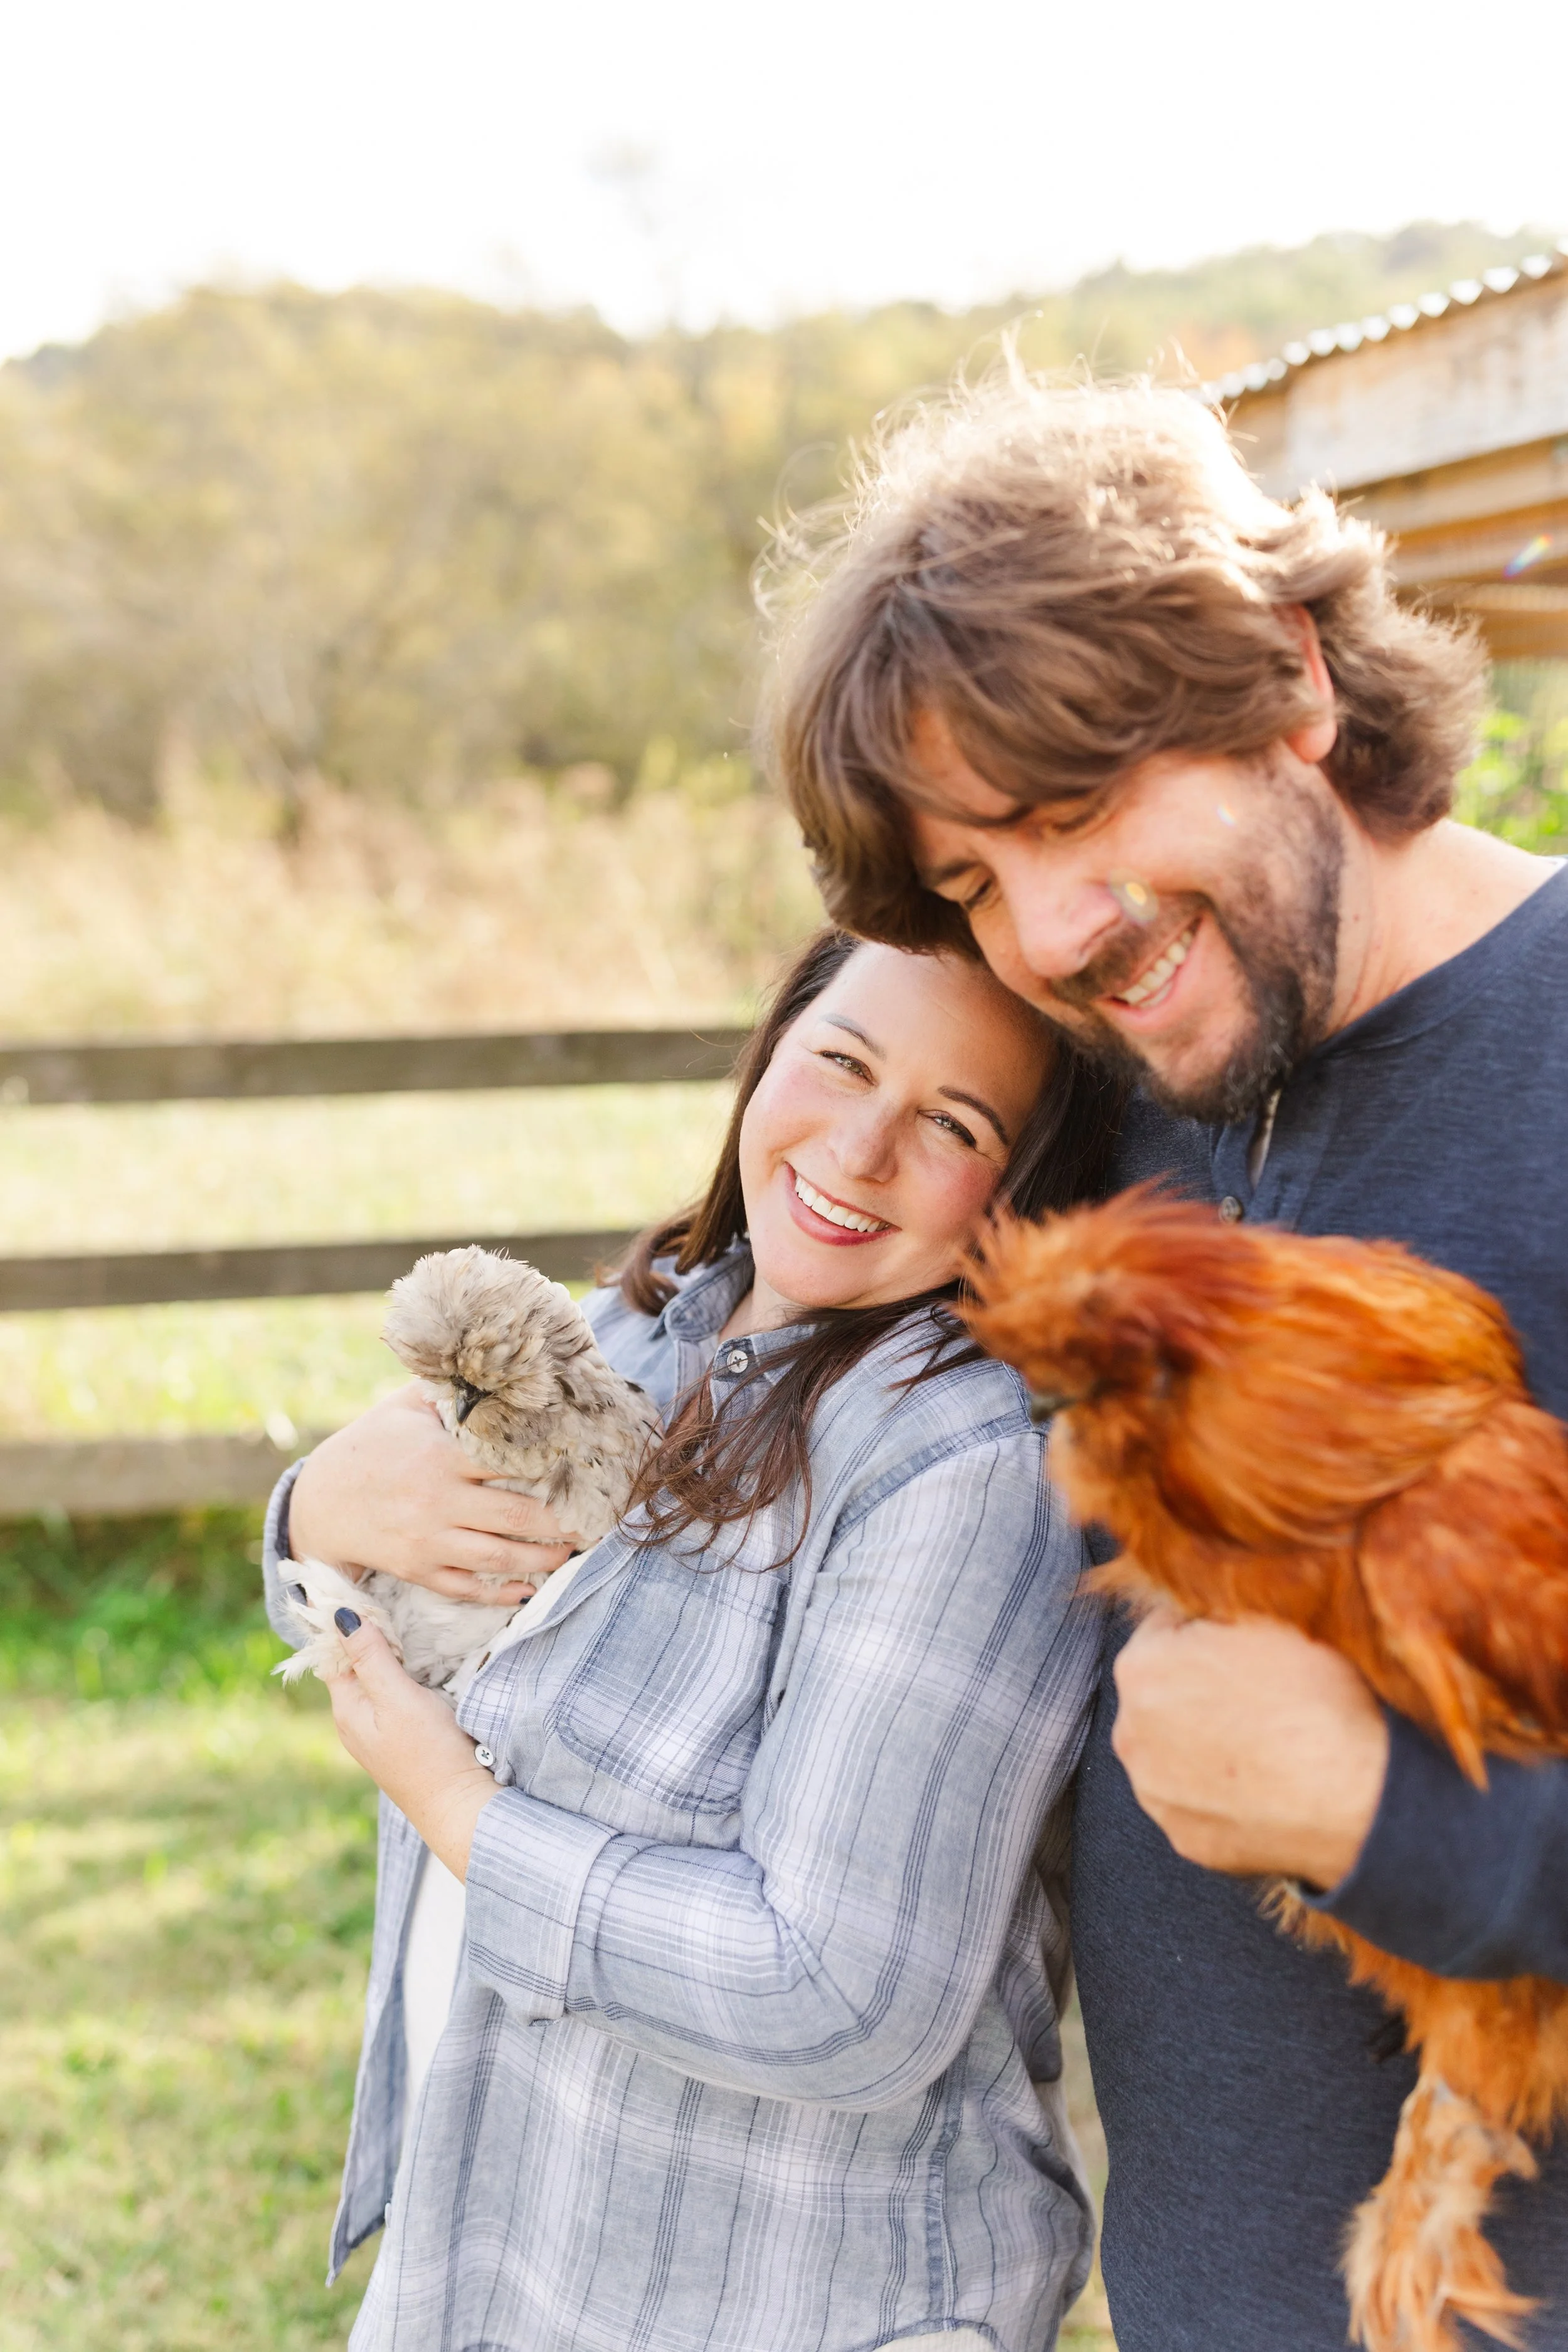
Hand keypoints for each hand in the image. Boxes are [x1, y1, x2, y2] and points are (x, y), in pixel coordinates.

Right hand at [288, 1383, 577, 1602]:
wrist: (320, 1502)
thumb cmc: (369, 1446)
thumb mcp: (403, 1408)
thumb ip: (448, 1391)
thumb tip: (493, 1364)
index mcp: (440, 1457)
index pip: (509, 1463)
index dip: (550, 1467)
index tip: (583, 1469)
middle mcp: (438, 1501)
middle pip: (515, 1517)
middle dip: (560, 1523)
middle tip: (594, 1522)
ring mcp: (429, 1540)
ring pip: (498, 1557)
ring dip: (542, 1560)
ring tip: (573, 1554)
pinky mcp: (418, 1569)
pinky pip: (467, 1587)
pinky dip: (500, 1593)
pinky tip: (529, 1591)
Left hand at [325, 1614, 499, 1877]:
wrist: (461, 1807)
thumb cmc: (429, 1755)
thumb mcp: (398, 1700)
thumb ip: (372, 1658)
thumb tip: (340, 1617)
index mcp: (348, 1709)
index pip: (333, 1651)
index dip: (341, 1619)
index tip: (355, 1583)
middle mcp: (357, 1719)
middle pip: (353, 1662)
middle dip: (363, 1629)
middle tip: (382, 1590)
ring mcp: (379, 1730)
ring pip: (374, 1676)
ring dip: (384, 1648)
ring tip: (401, 1613)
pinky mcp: (403, 1736)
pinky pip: (393, 1691)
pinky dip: (401, 1668)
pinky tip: (419, 1656)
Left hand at [1111, 1609, 1390, 1888]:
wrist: (1361, 1797)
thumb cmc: (1319, 1704)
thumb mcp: (1269, 1614)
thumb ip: (1220, 1601)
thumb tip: (1212, 1600)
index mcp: (1141, 1667)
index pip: (1168, 1627)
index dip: (1213, 1628)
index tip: (1245, 1643)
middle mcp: (1131, 1734)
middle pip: (1166, 1692)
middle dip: (1202, 1686)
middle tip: (1261, 1692)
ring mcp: (1155, 1795)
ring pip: (1177, 1748)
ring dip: (1208, 1740)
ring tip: (1268, 1740)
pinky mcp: (1186, 1839)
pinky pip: (1199, 1800)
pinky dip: (1224, 1790)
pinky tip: (1265, 1780)